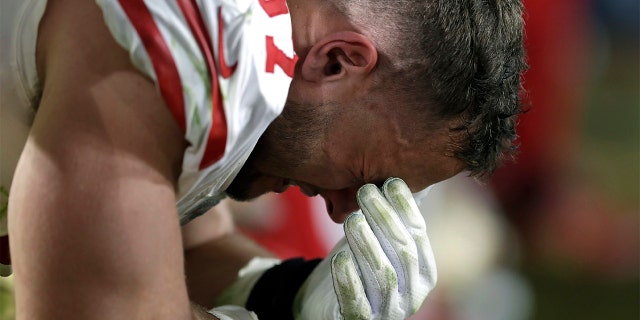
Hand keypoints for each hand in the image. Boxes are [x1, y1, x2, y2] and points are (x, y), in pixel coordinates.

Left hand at [294, 178, 436, 318]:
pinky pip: (356, 301)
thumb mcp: (379, 243)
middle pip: (402, 252)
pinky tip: (339, 258)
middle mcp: (412, 294)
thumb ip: (394, 219)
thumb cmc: (359, 268)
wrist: (330, 306)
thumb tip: (406, 176)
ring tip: (352, 220)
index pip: (418, 234)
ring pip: (382, 275)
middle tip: (365, 192)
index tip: (390, 181)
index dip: (405, 207)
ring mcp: (388, 311)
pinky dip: (349, 279)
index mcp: (424, 271)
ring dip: (367, 244)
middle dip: (385, 218)